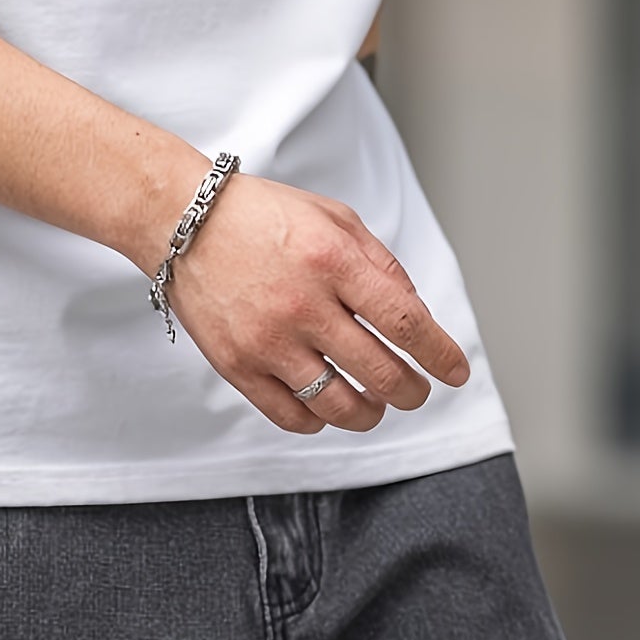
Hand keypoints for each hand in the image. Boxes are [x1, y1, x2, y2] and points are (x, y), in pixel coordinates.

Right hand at [163, 173, 470, 434]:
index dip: (440, 355)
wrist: (184, 223)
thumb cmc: (264, 218)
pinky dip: (319, 421)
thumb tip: (415, 317)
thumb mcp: (335, 220)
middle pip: (380, 373)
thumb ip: (381, 266)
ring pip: (337, 406)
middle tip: (417, 393)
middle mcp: (303, 307)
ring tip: (375, 407)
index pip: (406, 323)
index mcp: (334, 262)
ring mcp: (268, 343)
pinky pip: (291, 416)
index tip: (455, 372)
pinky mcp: (238, 368)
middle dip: (411, 392)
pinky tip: (327, 409)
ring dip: (369, 414)